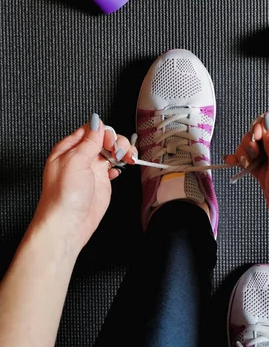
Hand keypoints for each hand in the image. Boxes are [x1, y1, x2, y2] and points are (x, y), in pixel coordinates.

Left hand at [33, 114, 136, 254]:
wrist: (68, 224)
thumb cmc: (63, 196)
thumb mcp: (75, 161)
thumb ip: (89, 140)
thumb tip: (97, 121)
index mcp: (69, 148)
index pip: (91, 129)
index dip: (104, 132)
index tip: (110, 142)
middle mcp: (81, 156)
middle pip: (104, 138)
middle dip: (116, 142)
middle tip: (119, 152)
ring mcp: (92, 168)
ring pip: (112, 151)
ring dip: (122, 152)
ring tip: (127, 159)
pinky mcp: (101, 181)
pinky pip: (114, 166)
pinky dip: (120, 166)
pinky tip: (118, 171)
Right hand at [226, 110, 268, 246]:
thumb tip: (266, 119)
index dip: (262, 123)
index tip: (256, 137)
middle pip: (263, 131)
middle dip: (251, 139)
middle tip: (251, 153)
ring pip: (256, 146)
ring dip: (245, 151)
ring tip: (244, 163)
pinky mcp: (268, 174)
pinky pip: (253, 161)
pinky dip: (242, 161)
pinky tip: (233, 163)